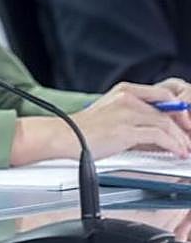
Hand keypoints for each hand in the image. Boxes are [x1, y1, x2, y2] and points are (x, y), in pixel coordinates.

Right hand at [74, 80, 190, 158]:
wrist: (64, 136)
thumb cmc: (84, 129)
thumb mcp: (112, 114)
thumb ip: (135, 117)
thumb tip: (159, 132)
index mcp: (124, 90)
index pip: (163, 93)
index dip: (179, 109)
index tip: (185, 123)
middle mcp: (127, 98)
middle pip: (169, 109)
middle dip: (184, 126)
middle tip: (189, 138)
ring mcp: (126, 113)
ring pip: (166, 123)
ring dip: (181, 139)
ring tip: (185, 148)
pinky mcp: (126, 130)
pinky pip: (159, 136)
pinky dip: (173, 145)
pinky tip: (177, 151)